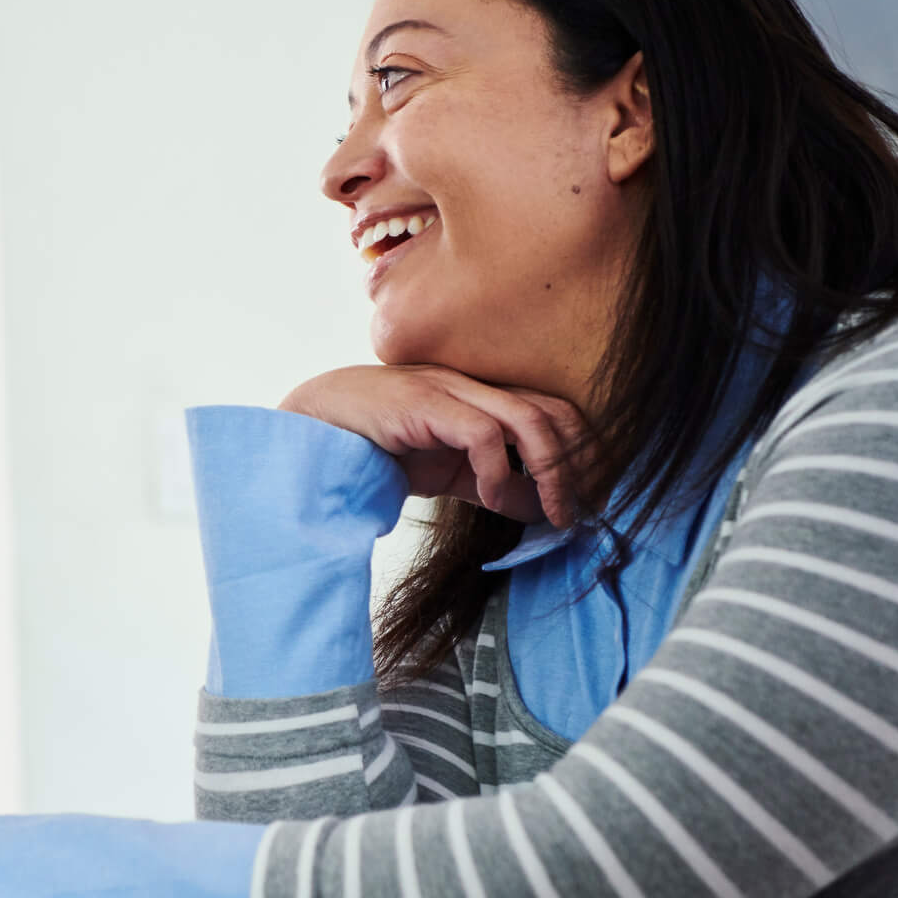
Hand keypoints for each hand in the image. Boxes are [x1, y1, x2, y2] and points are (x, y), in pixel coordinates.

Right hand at [279, 364, 589, 527]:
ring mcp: (450, 389)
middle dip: (578, 464)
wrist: (313, 432)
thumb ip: (492, 486)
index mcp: (481, 396)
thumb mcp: (448, 474)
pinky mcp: (426, 402)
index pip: (554, 411)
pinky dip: (497, 471)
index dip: (581, 453)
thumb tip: (542, 510)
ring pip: (529, 419)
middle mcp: (473, 385)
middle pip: (553, 410)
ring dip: (551, 472)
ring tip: (552, 512)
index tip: (584, 500)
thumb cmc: (376, 449)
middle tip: (577, 511)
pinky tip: (488, 497)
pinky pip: (483, 434)